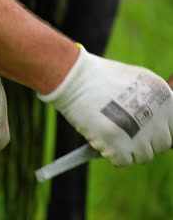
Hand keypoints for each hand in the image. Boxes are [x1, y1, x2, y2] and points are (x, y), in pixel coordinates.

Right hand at [39, 45, 172, 166]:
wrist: (75, 77)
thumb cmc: (100, 77)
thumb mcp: (137, 80)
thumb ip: (152, 101)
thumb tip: (159, 125)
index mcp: (165, 99)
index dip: (157, 131)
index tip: (144, 131)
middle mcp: (156, 117)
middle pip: (163, 145)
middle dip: (145, 142)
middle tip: (126, 135)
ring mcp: (138, 132)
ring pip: (143, 156)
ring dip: (129, 151)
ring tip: (112, 137)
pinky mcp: (118, 144)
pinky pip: (123, 162)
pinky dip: (112, 156)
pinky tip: (103, 141)